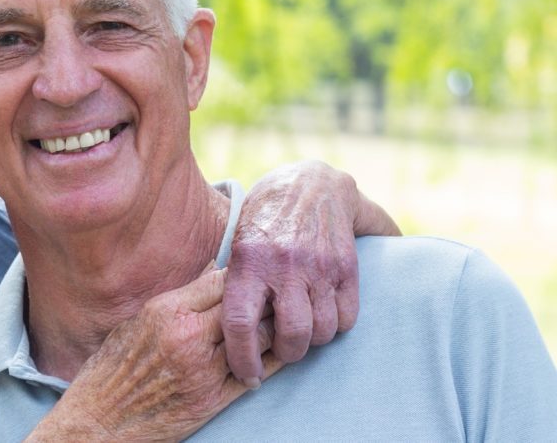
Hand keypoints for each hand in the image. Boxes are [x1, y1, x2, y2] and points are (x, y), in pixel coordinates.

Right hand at [27, 265, 281, 441]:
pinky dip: (270, 362)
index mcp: (167, 311)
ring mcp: (203, 370)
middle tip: (276, 293)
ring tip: (281, 321)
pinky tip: (276, 354)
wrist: (100, 418)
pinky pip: (256, 374)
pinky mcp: (213, 400)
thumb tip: (211, 272)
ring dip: (272, 329)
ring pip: (258, 339)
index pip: (221, 280)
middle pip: (245, 307)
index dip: (242, 275)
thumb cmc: (113, 368)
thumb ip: (178, 298)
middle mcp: (188, 337)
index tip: (252, 273)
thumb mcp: (138, 320)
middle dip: (263, 299)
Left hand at [222, 159, 398, 385]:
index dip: (241, 358)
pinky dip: (336, 325)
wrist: (310, 183)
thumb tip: (211, 334)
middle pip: (291, 336)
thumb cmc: (263, 220)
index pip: (240, 322)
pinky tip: (322, 312)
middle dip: (286, 354)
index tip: (246, 376)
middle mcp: (285, 264)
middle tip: (279, 350)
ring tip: (300, 329)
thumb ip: (232, 284)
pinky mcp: (347, 266)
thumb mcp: (236, 244)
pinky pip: (347, 318)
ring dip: (312, 341)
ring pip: (322, 332)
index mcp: (248, 261)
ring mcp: (320, 266)